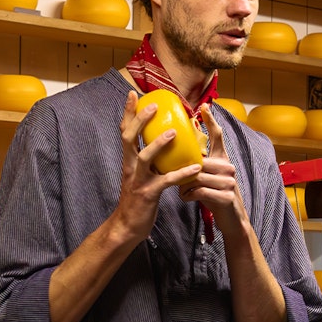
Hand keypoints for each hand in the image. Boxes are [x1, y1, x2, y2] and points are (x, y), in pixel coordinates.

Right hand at [113, 91, 200, 241]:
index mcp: (128, 161)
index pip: (125, 132)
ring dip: (158, 143)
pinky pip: (166, 181)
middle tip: (153, 106)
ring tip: (173, 133)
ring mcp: (138, 181)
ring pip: (145, 157)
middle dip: (140, 120)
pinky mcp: (149, 194)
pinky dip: (181, 173)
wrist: (127, 226)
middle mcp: (130, 167)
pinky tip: (196, 167)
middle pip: (129, 138)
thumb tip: (163, 143)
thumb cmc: (137, 199)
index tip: (134, 94)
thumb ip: (148, 160)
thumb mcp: (139, 176)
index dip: (128, 113)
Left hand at [177, 103, 246, 230]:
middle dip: (183, 170)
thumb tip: (173, 153)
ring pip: (197, 176)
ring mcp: (229, 182)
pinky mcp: (226, 197)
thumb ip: (196, 165)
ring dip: (184, 184)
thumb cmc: (213, 196)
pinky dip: (188, 195)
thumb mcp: (205, 177)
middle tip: (173, 175)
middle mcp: (228, 167)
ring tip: (181, 189)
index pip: (218, 136)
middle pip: (200, 160)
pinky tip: (186, 198)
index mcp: (222, 159)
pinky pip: (199, 191)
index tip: (203, 105)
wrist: (231, 220)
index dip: (211, 120)